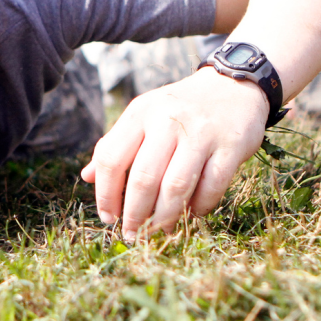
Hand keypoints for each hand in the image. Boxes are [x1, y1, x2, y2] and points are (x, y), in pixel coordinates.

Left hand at [80, 67, 268, 239]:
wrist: (232, 86)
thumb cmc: (179, 109)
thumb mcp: (143, 116)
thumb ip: (116, 145)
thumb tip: (88, 177)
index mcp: (140, 113)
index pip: (111, 158)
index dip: (106, 193)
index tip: (108, 217)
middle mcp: (167, 121)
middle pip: (143, 178)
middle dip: (134, 214)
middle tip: (133, 234)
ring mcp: (200, 133)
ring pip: (176, 187)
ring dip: (164, 217)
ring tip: (158, 232)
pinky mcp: (230, 146)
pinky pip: (211, 187)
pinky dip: (199, 207)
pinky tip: (191, 214)